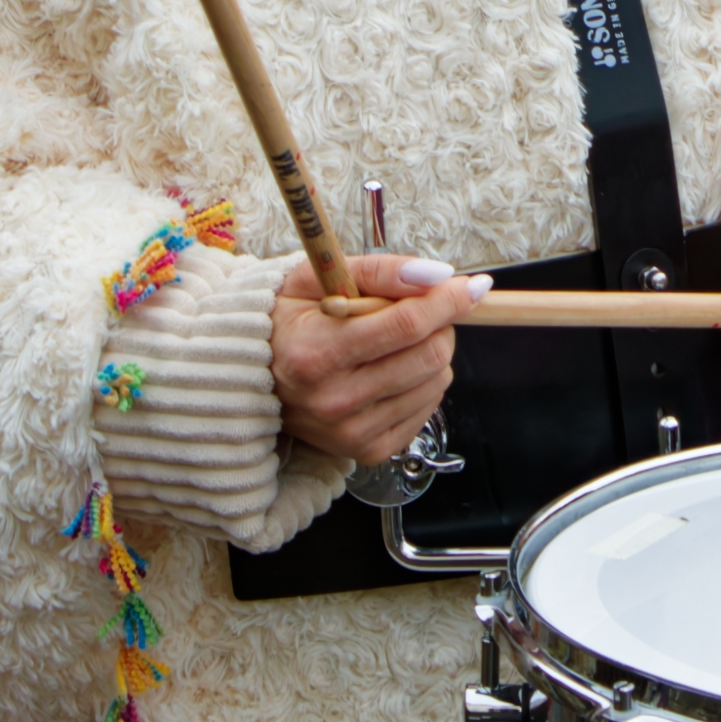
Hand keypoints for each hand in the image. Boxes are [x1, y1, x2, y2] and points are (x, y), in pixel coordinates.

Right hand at [273, 255, 480, 468]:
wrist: (250, 377)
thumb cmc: (285, 320)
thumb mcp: (315, 277)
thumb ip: (379, 271)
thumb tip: (438, 275)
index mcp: (316, 353)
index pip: (405, 325)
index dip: (447, 300)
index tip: (470, 285)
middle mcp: (334, 400)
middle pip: (429, 356)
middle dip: (438, 324)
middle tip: (416, 310)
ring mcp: (352, 432)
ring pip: (436, 382)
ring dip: (432, 352)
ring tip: (395, 342)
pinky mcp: (368, 450)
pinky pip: (428, 409)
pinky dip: (423, 382)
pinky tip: (392, 370)